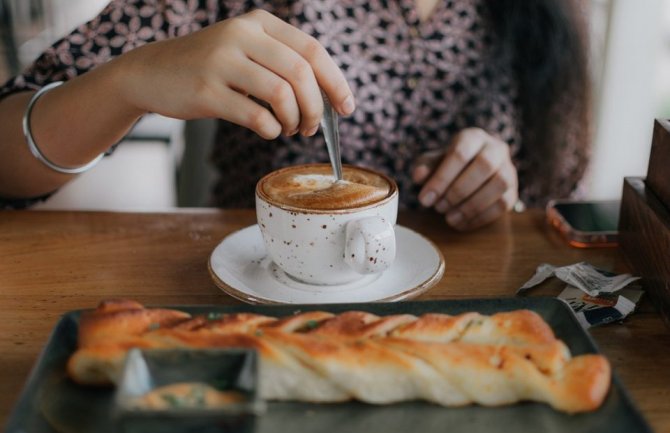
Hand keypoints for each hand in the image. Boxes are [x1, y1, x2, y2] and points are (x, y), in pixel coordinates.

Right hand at [114, 9, 353, 138]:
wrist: (152, 72)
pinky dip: (272, 130)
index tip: (346, 108)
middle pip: (301, 73)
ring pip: (282, 94)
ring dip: (295, 120)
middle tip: (313, 127)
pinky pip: (256, 116)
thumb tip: (329, 100)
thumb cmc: (210, 67)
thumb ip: (283, 63)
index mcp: (258, 22)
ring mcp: (222, 61)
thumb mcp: (246, 49)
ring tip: (290, 129)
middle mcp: (241, 35)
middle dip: (317, 108)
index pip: (312, 50)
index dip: (336, 82)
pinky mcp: (206, 91)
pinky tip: (269, 131)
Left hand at [412, 128, 518, 230]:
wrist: (467, 173)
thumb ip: (424, 167)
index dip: (442, 178)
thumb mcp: (431, 163)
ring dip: (471, 205)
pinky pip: (504, 204)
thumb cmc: (447, 166)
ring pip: (499, 185)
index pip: (460, 153)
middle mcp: (496, 149)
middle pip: (484, 166)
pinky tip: (461, 223)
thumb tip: (419, 176)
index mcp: (473, 137)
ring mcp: (508, 169)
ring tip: (449, 217)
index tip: (425, 199)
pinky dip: (480, 217)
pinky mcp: (513, 191)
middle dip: (458, 192)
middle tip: (438, 208)